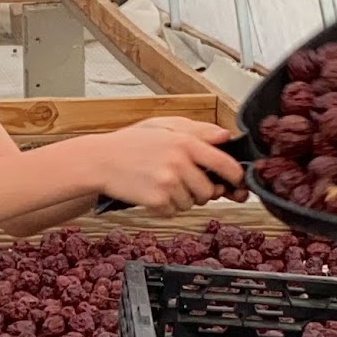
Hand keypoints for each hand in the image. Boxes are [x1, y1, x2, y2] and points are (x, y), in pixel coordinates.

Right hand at [86, 118, 244, 212]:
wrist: (100, 160)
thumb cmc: (131, 143)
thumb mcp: (164, 125)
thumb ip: (197, 130)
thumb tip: (225, 137)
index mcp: (185, 142)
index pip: (224, 163)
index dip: (235, 176)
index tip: (237, 181)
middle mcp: (179, 162)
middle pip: (209, 190)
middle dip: (201, 191)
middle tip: (182, 182)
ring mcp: (168, 183)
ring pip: (192, 203)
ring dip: (181, 199)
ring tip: (161, 183)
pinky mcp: (157, 201)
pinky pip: (174, 211)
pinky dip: (165, 207)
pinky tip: (152, 193)